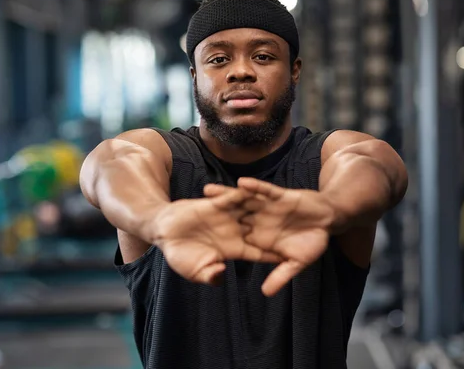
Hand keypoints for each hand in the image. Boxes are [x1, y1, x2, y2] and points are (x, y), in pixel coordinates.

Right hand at [152, 185, 280, 286]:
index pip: (258, 253)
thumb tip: (221, 275)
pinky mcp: (216, 204)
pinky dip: (245, 192)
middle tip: (300, 226)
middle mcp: (234, 232)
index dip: (273, 255)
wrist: (162, 232)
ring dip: (267, 207)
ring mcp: (226, 217)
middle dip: (279, 228)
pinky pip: (234, 196)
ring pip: (252, 211)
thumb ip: (208, 275)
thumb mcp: (195, 270)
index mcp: (232, 250)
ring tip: (286, 202)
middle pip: (262, 230)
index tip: (292, 257)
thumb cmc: (178, 255)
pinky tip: (258, 188)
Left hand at [204, 178, 334, 296]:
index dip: (217, 240)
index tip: (196, 242)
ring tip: (206, 190)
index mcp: (260, 238)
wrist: (328, 220)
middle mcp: (259, 221)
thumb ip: (281, 275)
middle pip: (231, 217)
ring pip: (242, 201)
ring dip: (226, 195)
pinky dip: (254, 187)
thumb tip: (266, 293)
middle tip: (188, 212)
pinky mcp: (279, 196)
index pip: (235, 239)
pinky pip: (264, 191)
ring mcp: (268, 207)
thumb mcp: (297, 262)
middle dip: (212, 214)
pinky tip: (241, 183)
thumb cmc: (313, 242)